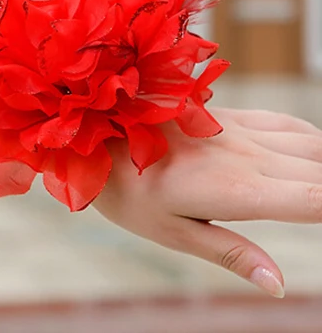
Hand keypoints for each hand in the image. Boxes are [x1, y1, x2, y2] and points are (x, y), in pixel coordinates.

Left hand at [94, 108, 321, 297]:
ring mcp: (239, 131)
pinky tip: (310, 155)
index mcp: (236, 190)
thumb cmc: (130, 193)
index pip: (316, 199)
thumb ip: (231, 254)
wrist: (101, 137)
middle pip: (321, 171)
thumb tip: (279, 284)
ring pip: (312, 144)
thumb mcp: (173, 233)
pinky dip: (312, 141)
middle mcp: (247, 155)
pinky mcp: (230, 117)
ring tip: (319, 192)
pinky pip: (287, 124)